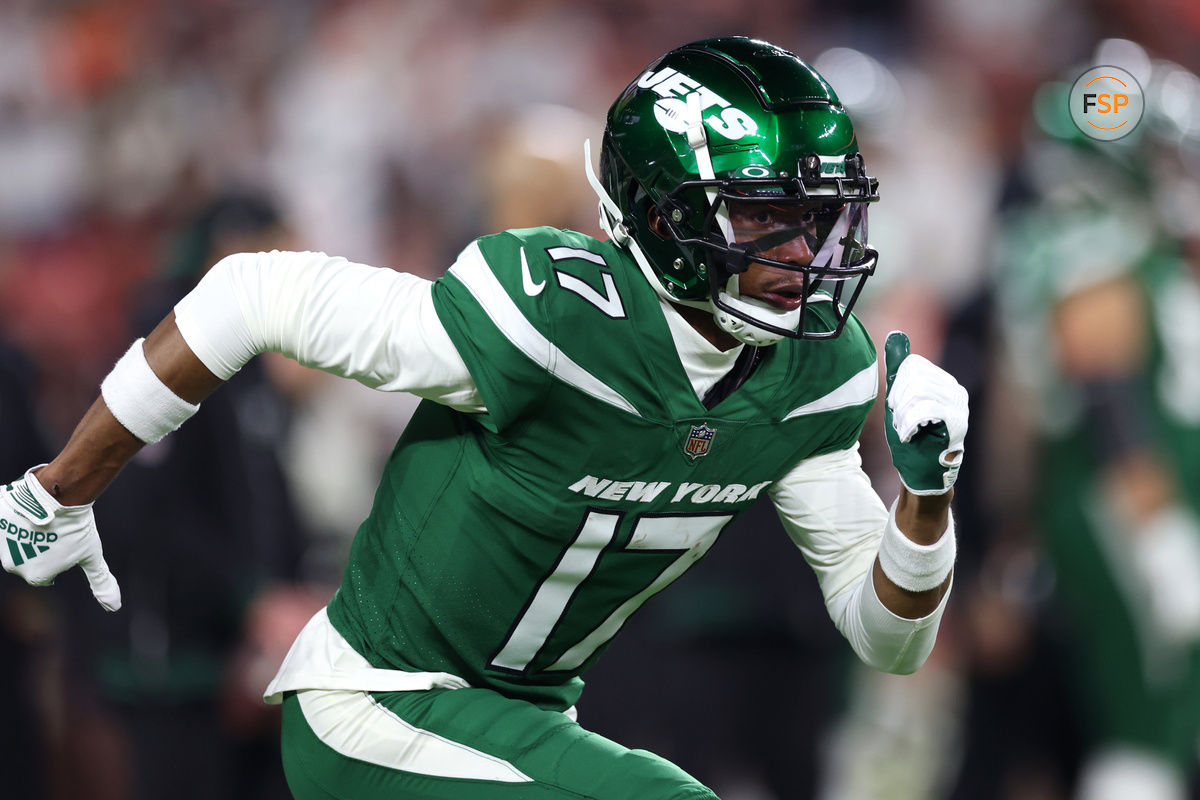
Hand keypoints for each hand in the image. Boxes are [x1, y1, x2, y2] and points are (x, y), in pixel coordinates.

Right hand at [0, 466, 120, 610]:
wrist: (58, 496)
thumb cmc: (77, 528)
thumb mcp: (92, 556)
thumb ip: (100, 581)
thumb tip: (114, 606)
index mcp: (36, 577)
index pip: (48, 571)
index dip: (59, 555)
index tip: (65, 543)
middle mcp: (14, 566)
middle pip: (30, 558)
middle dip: (42, 547)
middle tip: (56, 532)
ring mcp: (1, 545)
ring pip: (16, 541)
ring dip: (27, 533)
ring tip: (44, 521)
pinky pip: (4, 524)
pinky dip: (15, 520)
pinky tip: (29, 513)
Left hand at [884, 331, 968, 495]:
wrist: (922, 472)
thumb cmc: (912, 437)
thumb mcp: (900, 399)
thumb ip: (899, 369)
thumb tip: (896, 335)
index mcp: (942, 381)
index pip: (913, 366)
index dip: (897, 386)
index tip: (897, 407)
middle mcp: (955, 390)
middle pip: (915, 377)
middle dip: (899, 400)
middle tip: (902, 422)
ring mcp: (959, 406)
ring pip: (919, 392)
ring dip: (903, 414)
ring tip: (906, 430)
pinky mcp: (957, 422)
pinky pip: (926, 408)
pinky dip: (910, 422)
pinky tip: (908, 434)